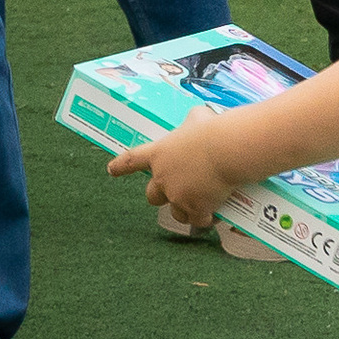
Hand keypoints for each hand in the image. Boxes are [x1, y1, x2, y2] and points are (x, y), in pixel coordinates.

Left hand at [108, 116, 235, 231]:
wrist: (227, 150)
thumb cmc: (213, 130)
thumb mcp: (199, 118)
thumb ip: (192, 122)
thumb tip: (199, 118)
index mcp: (159, 154)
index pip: (132, 160)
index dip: (121, 166)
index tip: (111, 170)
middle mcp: (163, 177)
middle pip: (152, 196)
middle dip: (162, 196)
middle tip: (177, 192)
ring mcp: (178, 195)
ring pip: (175, 212)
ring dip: (184, 210)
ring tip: (198, 206)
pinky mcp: (195, 208)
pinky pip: (198, 220)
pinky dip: (205, 219)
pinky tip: (212, 216)